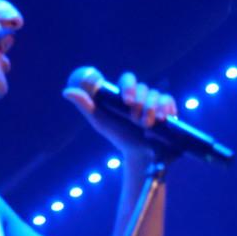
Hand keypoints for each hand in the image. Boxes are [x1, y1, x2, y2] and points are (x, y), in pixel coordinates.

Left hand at [62, 71, 176, 158]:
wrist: (140, 156)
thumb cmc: (119, 137)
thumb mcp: (100, 122)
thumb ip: (86, 106)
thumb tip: (67, 91)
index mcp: (126, 94)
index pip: (128, 79)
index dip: (129, 86)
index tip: (127, 101)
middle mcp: (142, 96)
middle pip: (144, 87)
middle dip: (141, 103)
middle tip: (136, 119)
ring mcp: (156, 103)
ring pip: (157, 95)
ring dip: (152, 109)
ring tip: (148, 126)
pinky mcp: (169, 111)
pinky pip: (169, 101)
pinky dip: (167, 108)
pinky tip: (164, 119)